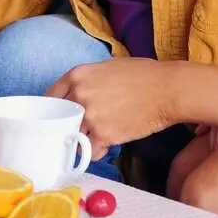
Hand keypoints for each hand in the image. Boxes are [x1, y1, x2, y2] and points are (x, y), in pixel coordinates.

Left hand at [46, 58, 177, 150]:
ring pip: (73, 135)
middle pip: (59, 118)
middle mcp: (80, 94)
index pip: (51, 95)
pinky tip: (104, 146)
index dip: (51, 108)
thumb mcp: (109, 66)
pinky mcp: (104, 134)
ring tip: (94, 136)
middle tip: (73, 130)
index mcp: (78, 75)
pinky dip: (95, 151)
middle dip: (66, 125)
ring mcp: (90, 116)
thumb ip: (88, 80)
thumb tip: (78, 93)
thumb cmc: (143, 74)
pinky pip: (89, 150)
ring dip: (80, 139)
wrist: (166, 89)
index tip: (53, 116)